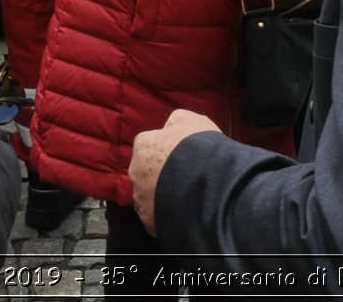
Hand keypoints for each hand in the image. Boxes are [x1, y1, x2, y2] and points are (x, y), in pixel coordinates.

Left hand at [129, 109, 219, 234]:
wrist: (207, 184)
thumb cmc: (199, 147)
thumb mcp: (192, 120)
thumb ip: (176, 121)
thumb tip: (169, 128)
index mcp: (143, 145)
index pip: (148, 145)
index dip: (165, 150)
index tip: (180, 155)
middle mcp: (135, 172)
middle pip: (145, 172)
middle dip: (160, 174)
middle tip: (183, 176)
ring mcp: (141, 199)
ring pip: (149, 196)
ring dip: (161, 195)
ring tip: (185, 195)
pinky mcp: (149, 221)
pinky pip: (156, 217)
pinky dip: (166, 214)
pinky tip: (183, 210)